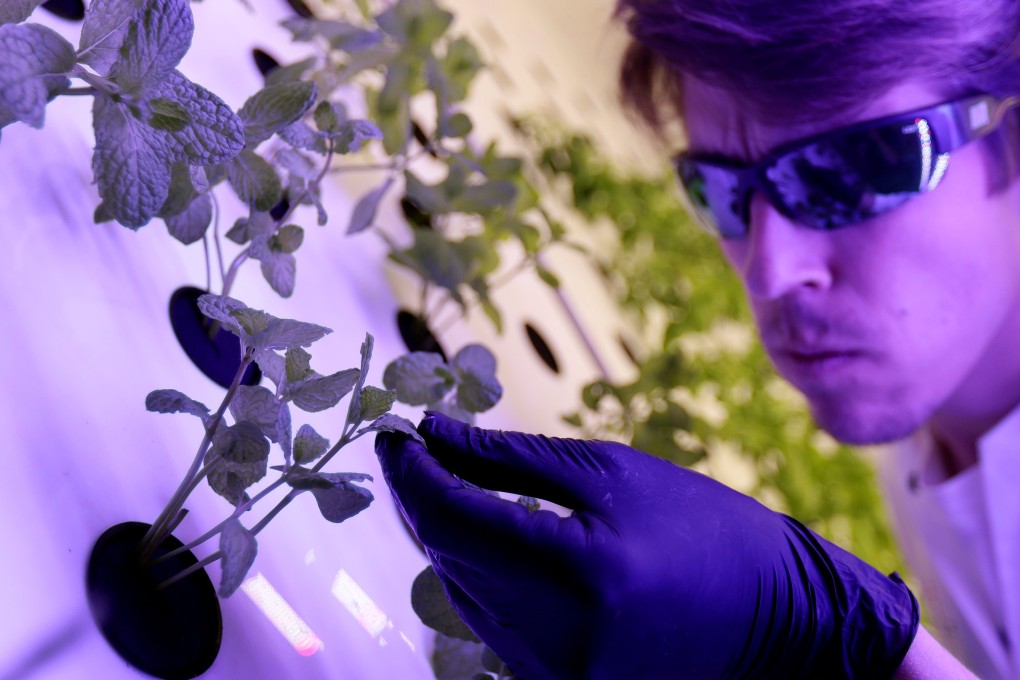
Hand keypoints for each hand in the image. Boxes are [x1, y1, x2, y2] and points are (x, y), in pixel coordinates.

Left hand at [375, 413, 918, 678]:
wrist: (776, 620)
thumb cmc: (700, 527)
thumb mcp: (610, 472)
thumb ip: (508, 458)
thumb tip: (431, 434)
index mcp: (578, 571)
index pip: (453, 519)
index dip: (410, 473)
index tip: (391, 435)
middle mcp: (558, 639)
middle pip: (448, 557)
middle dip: (422, 498)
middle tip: (412, 449)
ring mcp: (556, 674)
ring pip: (460, 590)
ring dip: (445, 534)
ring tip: (448, 483)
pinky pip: (489, 620)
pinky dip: (477, 571)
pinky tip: (487, 534)